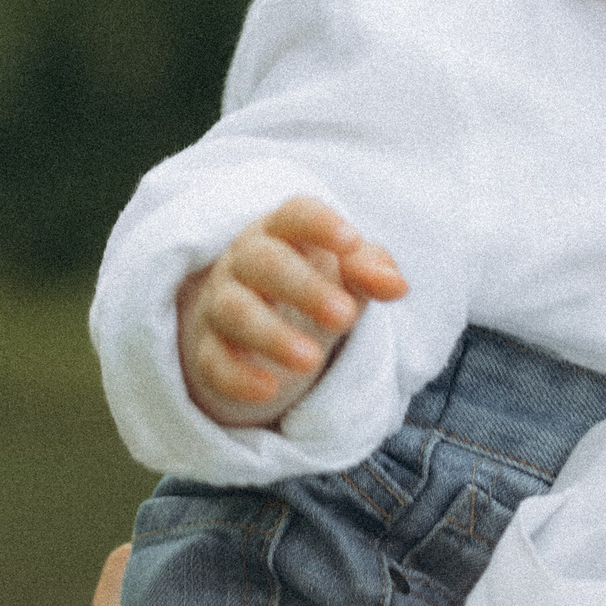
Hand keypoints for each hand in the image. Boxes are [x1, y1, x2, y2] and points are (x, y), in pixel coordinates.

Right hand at [177, 196, 408, 426]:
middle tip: (345, 317)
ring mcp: (220, 301)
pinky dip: (237, 376)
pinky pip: (213, 359)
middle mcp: (244, 259)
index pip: (296, 215)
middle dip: (304, 288)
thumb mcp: (347, 272)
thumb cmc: (312, 282)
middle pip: (264, 262)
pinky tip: (268, 389)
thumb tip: (397, 286)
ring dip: (272, 335)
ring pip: (235, 310)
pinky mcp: (207, 346)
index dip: (321, 224)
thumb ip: (372, 270)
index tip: (352, 241)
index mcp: (282, 231)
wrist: (256, 321)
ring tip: (312, 360)